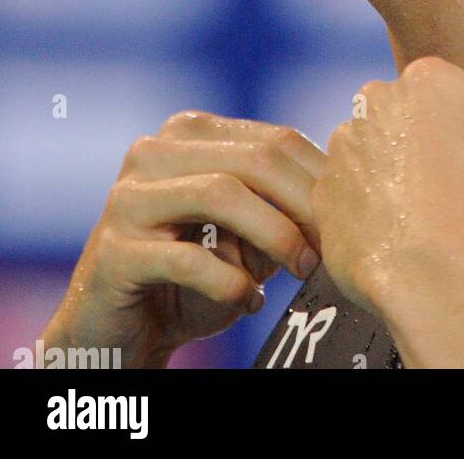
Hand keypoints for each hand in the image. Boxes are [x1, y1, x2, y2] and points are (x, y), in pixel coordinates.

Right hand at [42, 111, 326, 367]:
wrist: (119, 330)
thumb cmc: (190, 277)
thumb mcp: (244, 236)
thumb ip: (279, 208)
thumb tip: (339, 200)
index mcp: (191, 133)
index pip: (276, 140)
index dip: (320, 180)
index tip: (349, 219)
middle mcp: (155, 152)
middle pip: (255, 158)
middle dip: (305, 204)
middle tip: (329, 249)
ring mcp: (128, 197)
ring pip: (222, 193)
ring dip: (275, 235)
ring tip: (300, 269)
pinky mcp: (114, 249)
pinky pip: (189, 258)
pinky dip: (231, 282)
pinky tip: (248, 301)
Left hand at [311, 57, 463, 315]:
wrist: (436, 284)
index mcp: (431, 84)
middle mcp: (379, 104)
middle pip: (421, 120)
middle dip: (444, 149)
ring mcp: (344, 148)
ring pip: (382, 152)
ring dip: (404, 175)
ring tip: (432, 219)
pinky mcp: (323, 193)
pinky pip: (355, 192)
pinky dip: (375, 208)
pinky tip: (401, 236)